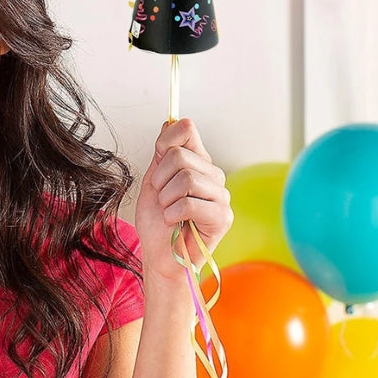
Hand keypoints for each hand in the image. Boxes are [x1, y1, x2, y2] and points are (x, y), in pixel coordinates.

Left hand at [134, 118, 232, 285]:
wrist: (159, 256)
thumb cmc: (157, 222)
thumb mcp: (153, 180)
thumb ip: (162, 152)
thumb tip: (170, 120)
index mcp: (199, 162)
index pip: (186, 129)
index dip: (164, 143)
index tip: (157, 164)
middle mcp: (214, 175)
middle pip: (179, 156)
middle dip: (159, 180)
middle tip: (162, 199)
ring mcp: (221, 195)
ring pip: (185, 179)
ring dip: (166, 200)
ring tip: (169, 212)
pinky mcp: (223, 217)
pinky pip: (189, 204)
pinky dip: (172, 215)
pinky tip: (175, 224)